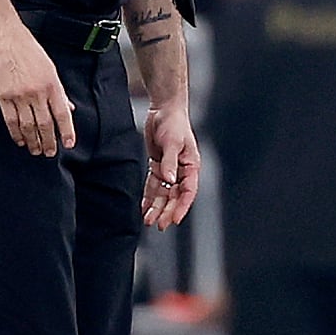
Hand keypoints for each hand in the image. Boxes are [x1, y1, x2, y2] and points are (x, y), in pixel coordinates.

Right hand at [0, 21, 73, 155]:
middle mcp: (36, 92)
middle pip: (45, 124)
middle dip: (48, 142)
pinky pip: (10, 120)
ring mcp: (19, 95)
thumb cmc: (28, 51)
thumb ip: (59, 91)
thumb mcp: (50, 69)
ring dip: (33, 141)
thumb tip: (68, 108)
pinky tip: (20, 140)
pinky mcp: (3, 96)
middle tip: (49, 152)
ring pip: (28, 126)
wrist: (5, 40)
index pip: (62, 114)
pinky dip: (16, 133)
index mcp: (52, 85)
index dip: (66, 132)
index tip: (68, 144)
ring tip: (36, 150)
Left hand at [142, 105, 200, 228]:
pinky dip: (149, 197)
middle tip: (158, 225)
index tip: (173, 220)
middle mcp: (182, 171)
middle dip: (167, 211)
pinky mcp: (158, 165)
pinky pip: (154, 185)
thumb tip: (170, 179)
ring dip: (156, 207)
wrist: (164, 109)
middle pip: (175, 196)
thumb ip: (170, 162)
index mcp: (191, 167)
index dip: (181, 207)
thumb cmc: (174, 123)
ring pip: (163, 193)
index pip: (188, 192)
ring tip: (148, 221)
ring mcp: (170, 169)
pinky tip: (144, 208)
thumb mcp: (173, 142)